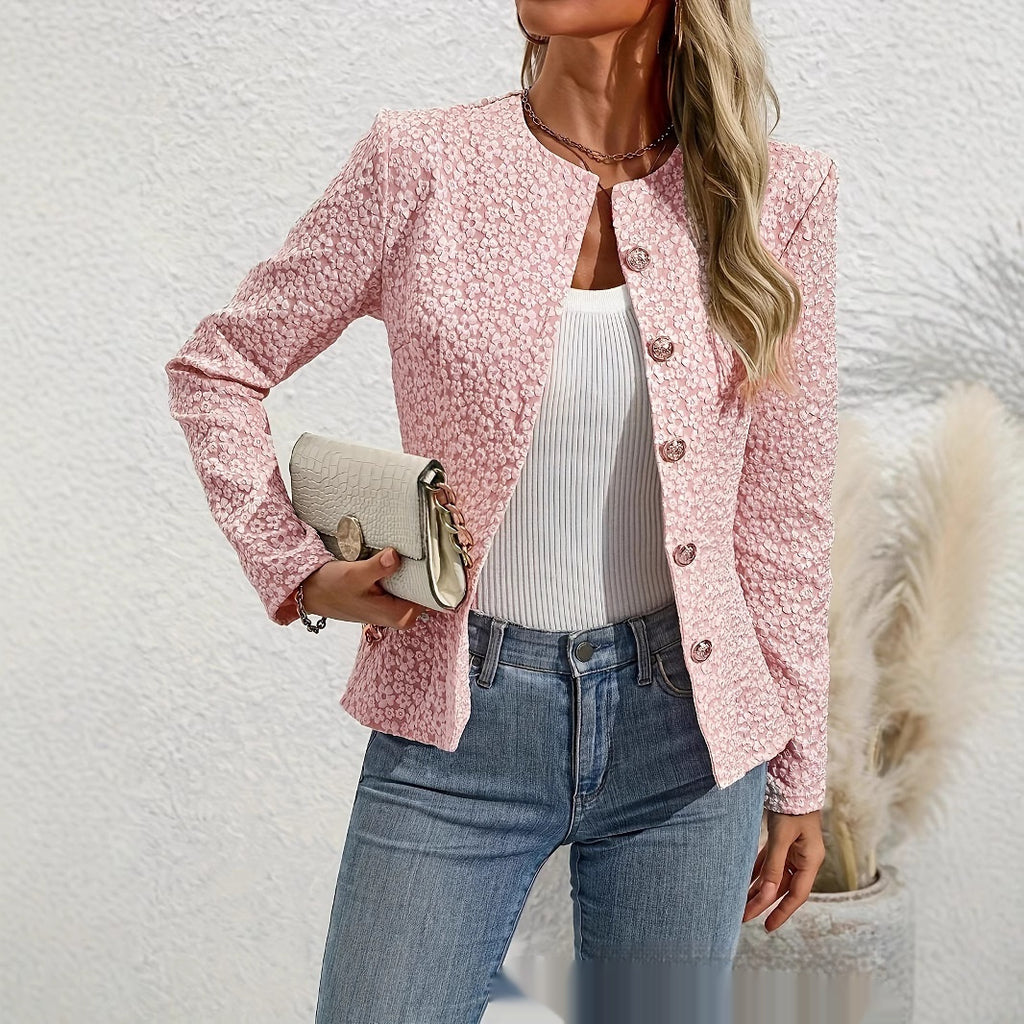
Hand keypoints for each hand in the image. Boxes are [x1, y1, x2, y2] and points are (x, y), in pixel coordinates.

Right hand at [300, 548, 431, 629]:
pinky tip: (397, 554)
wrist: (311, 592)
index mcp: (400, 615)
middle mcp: (400, 614)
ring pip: (415, 583)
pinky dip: (401, 568)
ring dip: (412, 566)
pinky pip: (403, 581)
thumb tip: (395, 556)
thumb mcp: (354, 575)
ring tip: (413, 545)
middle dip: (426, 568)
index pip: (433, 595)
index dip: (436, 574)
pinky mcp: (387, 597)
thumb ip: (377, 567)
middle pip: (426, 588)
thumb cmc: (331, 588)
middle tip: (426, 543)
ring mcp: (394, 606)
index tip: (438, 553)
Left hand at [743, 809, 825, 931]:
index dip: (782, 912)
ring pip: (775, 876)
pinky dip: (758, 871)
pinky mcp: (784, 841)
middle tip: (743, 916)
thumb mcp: (782, 837)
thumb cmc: (792, 807)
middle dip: (764, 902)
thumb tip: (767, 895)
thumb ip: (774, 866)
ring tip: (740, 902)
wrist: (795, 781)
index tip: (767, 927)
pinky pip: (770, 862)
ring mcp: (794, 850)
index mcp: (810, 860)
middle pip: (783, 887)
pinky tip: (745, 880)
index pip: (796, 895)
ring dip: (759, 888)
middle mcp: (804, 858)